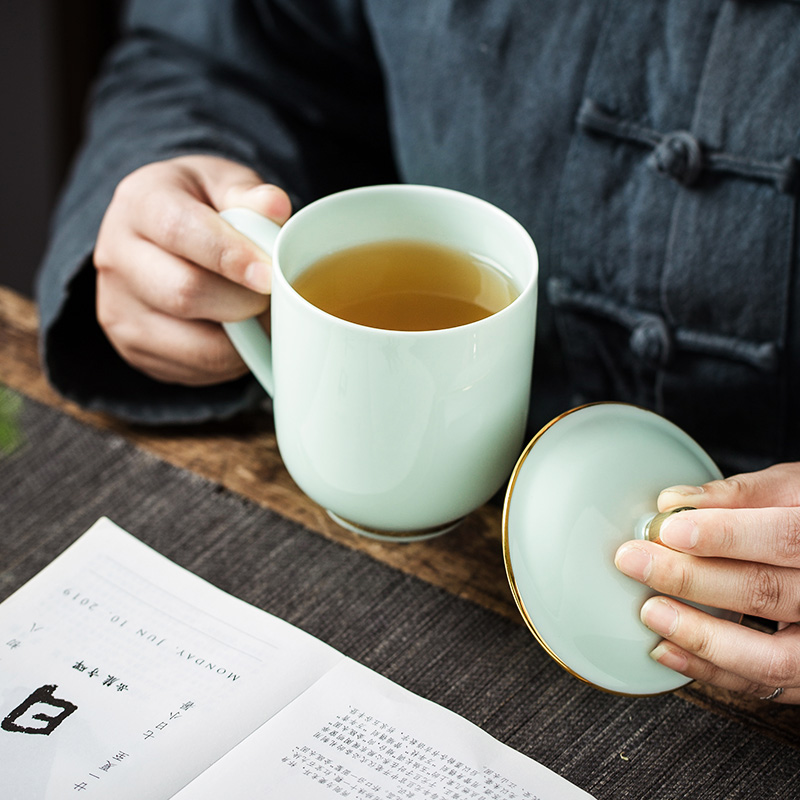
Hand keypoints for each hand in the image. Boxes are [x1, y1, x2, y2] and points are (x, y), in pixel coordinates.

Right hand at [94, 155, 291, 384]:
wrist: (157, 235)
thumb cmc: (200, 206)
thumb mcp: (222, 183)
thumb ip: (249, 194)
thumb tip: (275, 206)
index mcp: (140, 203)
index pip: (180, 232)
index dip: (231, 257)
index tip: (269, 275)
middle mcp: (116, 257)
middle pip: (185, 294)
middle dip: (243, 301)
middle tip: (272, 295)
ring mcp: (119, 309)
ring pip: (195, 344)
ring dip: (243, 338)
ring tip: (261, 315)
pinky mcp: (132, 348)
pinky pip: (196, 369)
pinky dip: (231, 359)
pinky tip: (239, 332)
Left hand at [614, 463, 799, 702]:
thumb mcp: (794, 490)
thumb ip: (742, 496)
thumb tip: (675, 503)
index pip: (783, 538)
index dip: (725, 534)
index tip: (669, 528)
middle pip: (765, 593)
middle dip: (691, 578)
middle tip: (633, 561)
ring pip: (770, 655)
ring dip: (699, 634)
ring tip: (648, 611)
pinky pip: (762, 684)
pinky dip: (709, 670)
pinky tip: (664, 648)